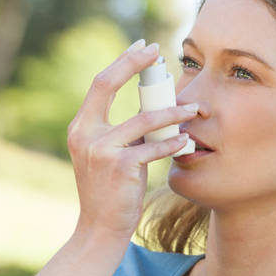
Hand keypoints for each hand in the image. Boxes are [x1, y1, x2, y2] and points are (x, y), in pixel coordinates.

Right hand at [66, 39, 198, 238]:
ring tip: (194, 109)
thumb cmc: (110, 189)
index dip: (121, 62)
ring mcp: (100, 150)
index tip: (143, 48)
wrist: (100, 227)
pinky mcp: (120, 167)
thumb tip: (153, 104)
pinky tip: (187, 142)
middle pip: (107, 84)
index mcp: (81, 127)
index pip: (100, 83)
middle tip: (159, 52)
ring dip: (173, 112)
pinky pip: (154, 148)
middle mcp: (85, 133)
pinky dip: (173, 144)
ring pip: (143, 119)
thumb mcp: (106, 154)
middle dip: (134, 64)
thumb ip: (122, 130)